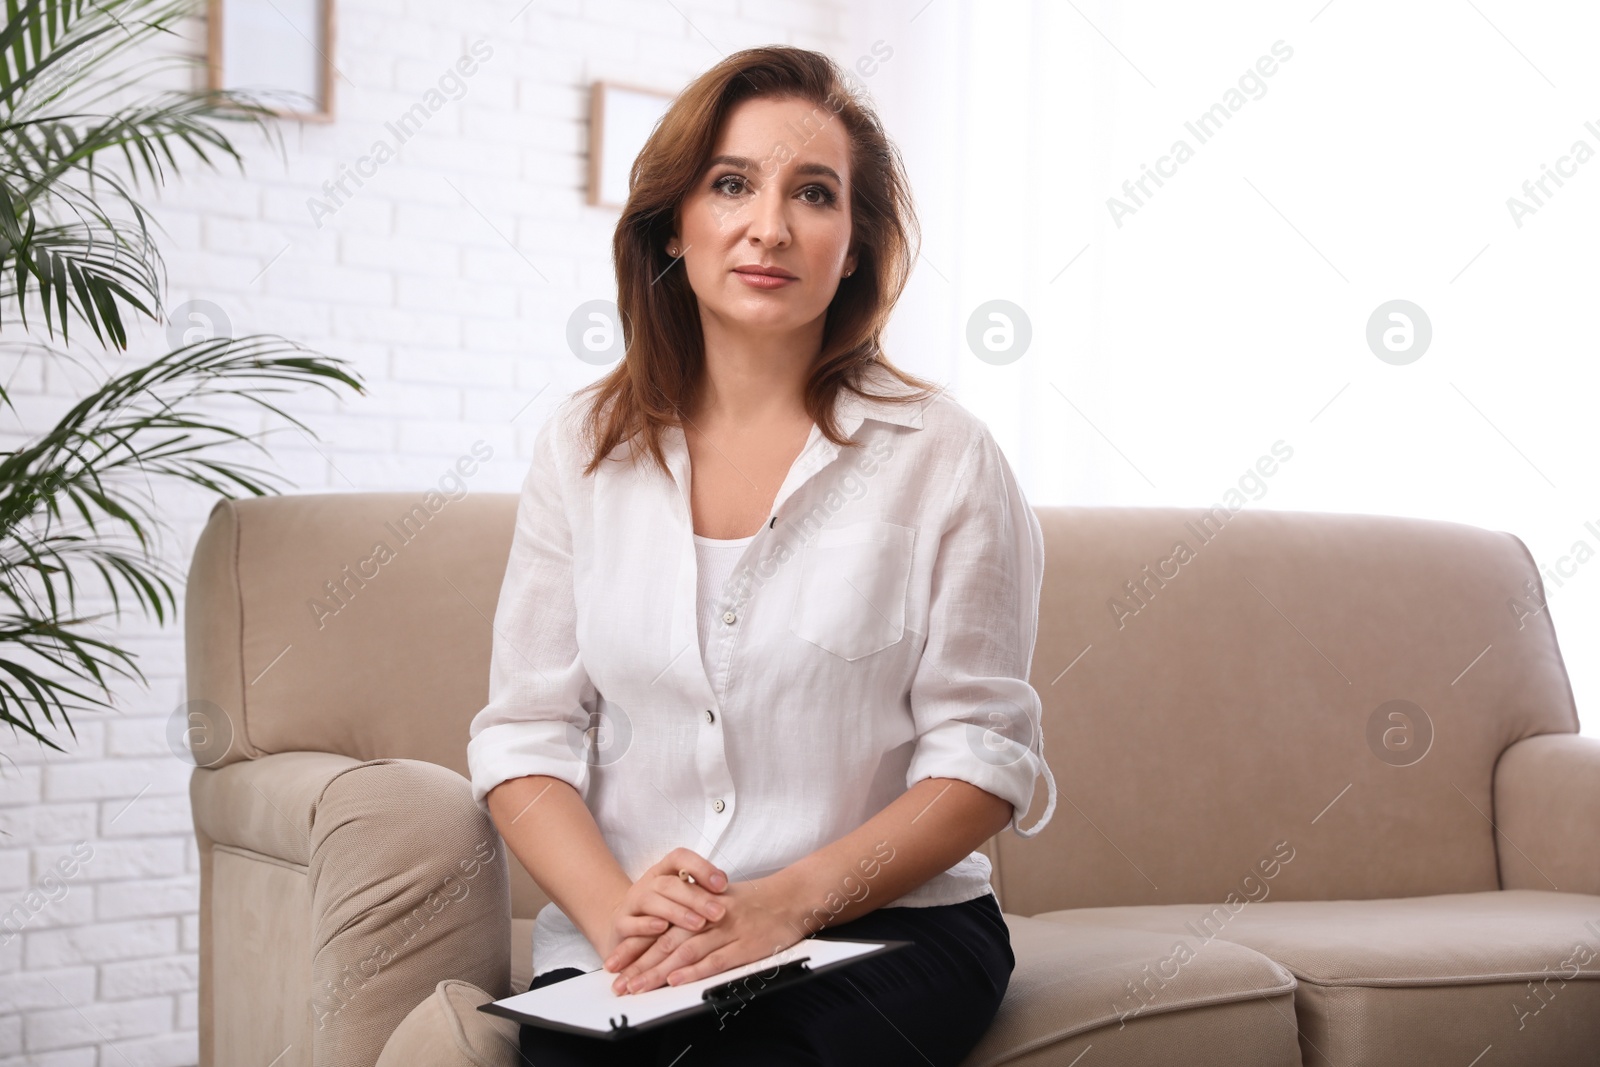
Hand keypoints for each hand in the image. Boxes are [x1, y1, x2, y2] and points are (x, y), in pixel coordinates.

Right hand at [599, 848, 728, 968]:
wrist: (625, 929)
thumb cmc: (664, 912)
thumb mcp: (682, 899)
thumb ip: (702, 892)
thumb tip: (728, 888)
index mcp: (664, 871)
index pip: (680, 857)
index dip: (701, 867)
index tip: (723, 885)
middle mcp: (648, 883)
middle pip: (670, 883)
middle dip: (697, 898)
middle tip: (719, 912)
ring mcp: (632, 903)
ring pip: (652, 901)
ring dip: (677, 912)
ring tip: (698, 924)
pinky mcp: (620, 925)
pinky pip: (631, 922)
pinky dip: (646, 925)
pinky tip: (662, 928)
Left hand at [605, 873, 804, 995]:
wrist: (792, 896)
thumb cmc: (757, 901)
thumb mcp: (720, 898)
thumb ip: (694, 912)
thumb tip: (667, 931)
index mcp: (699, 905)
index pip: (659, 927)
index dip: (635, 945)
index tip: (616, 962)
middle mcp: (708, 917)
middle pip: (666, 941)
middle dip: (638, 963)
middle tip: (618, 981)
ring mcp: (726, 931)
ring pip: (685, 952)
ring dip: (658, 972)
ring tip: (636, 987)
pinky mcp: (745, 946)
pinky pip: (715, 959)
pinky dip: (694, 971)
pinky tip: (675, 981)